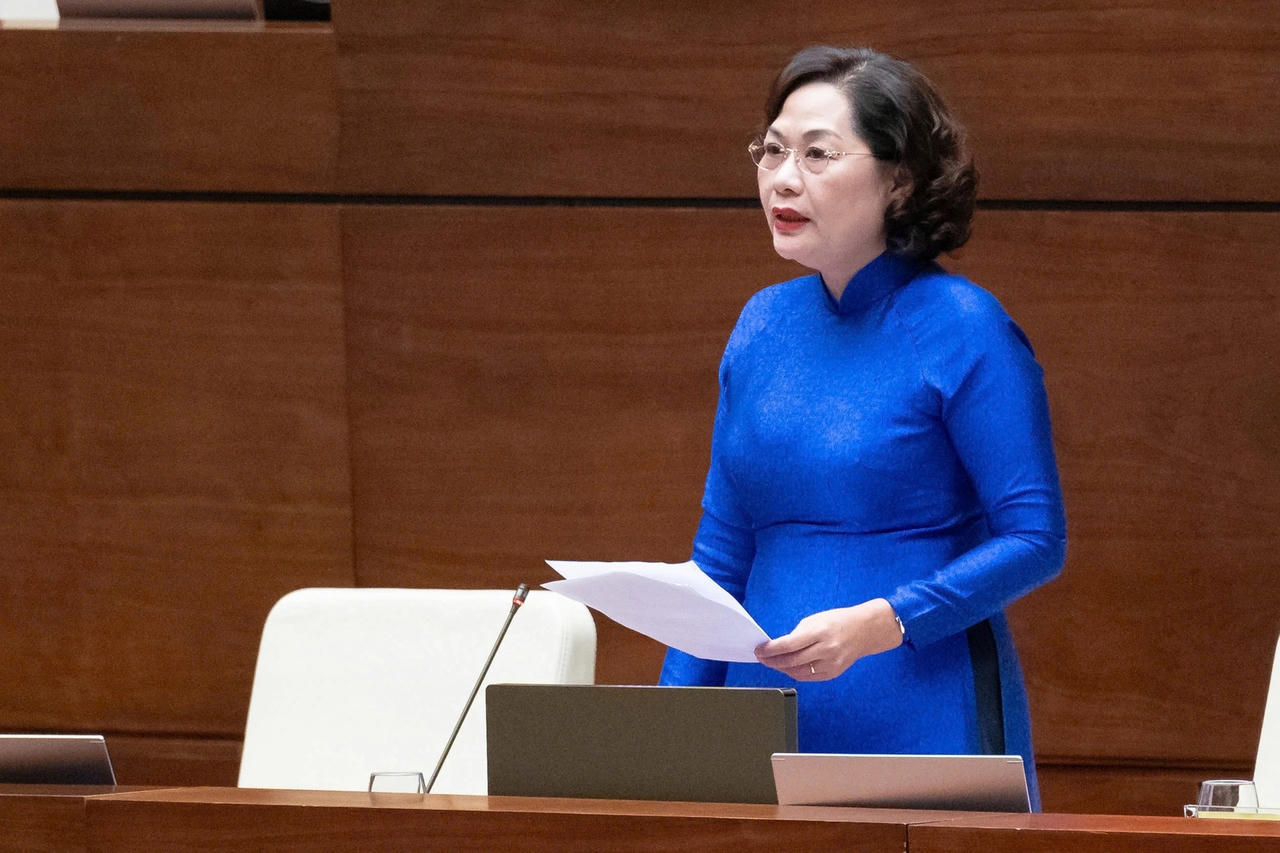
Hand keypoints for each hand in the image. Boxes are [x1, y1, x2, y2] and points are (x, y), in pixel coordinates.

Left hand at [754, 598, 902, 680]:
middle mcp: (826, 649)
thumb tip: (778, 648)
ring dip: (782, 669)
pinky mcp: (833, 673)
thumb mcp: (815, 620)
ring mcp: (831, 664)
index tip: (760, 650)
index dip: (770, 650)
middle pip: (791, 661)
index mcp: (820, 632)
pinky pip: (808, 677)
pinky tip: (788, 668)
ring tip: (772, 663)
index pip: (789, 645)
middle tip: (762, 658)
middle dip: (772, 661)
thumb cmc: (838, 621)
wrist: (865, 630)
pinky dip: (795, 673)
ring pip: (798, 672)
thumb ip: (797, 635)